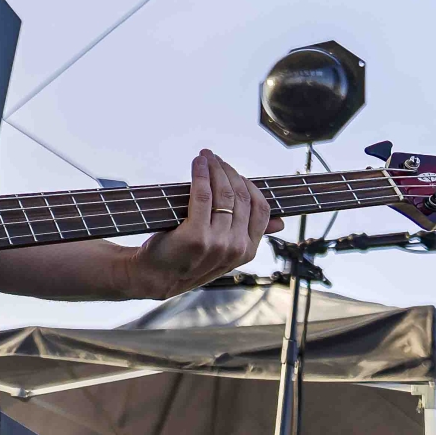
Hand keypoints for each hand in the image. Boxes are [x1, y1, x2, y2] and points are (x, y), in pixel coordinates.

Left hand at [126, 150, 283, 298]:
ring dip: (214, 168)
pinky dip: (200, 174)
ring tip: (205, 156)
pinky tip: (197, 163)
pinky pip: (202, 195)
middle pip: (241, 196)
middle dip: (228, 171)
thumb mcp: (224, 253)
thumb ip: (249, 235)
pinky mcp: (196, 235)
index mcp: (247, 251)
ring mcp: (217, 242)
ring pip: (223, 193)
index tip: (233, 171)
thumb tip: (280, 222)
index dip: (248, 184)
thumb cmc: (187, 260)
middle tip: (214, 158)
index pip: (261, 209)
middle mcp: (236, 247)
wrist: (155, 277)